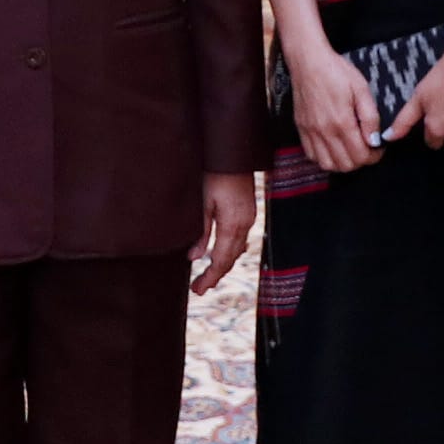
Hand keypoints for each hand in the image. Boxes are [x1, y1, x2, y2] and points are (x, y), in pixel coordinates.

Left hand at [189, 172, 256, 294]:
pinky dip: (229, 251)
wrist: (233, 154)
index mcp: (232, 224)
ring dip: (222, 264)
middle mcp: (244, 224)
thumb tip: (195, 258)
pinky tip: (220, 254)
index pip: (222, 260)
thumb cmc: (215, 174)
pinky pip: (240, 239)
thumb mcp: (203, 203)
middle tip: (198, 289)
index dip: (210, 277)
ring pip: (237, 250)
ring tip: (206, 276)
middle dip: (214, 275)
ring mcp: (248, 218)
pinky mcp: (248, 212)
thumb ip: (201, 232)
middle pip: (230, 259)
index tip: (197, 290)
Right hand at [287, 42, 383, 173]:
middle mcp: (324, 131)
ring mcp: (310, 132)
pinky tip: (333, 147)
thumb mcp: (361, 88)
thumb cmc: (336, 71)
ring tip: (350, 150)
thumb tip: (374, 140)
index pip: (360, 156)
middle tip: (367, 149)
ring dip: (342, 163)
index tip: (378, 148)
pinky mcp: (301, 129)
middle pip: (345, 165)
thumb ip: (370, 117)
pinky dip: (325, 158)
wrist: (308, 62)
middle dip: (360, 161)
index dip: (374, 156)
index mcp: (341, 121)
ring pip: (328, 165)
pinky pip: (312, 156)